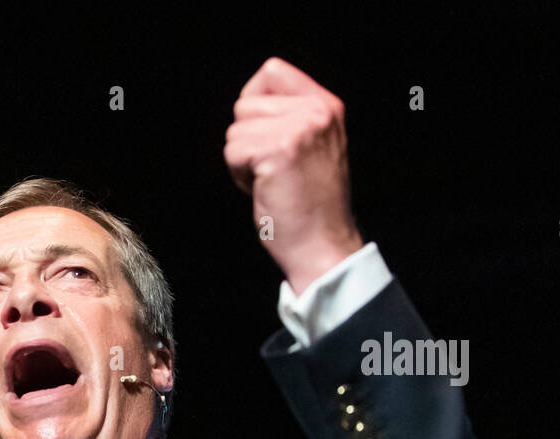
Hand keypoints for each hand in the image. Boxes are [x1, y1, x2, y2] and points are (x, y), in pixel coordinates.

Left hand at [224, 56, 363, 294]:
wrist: (322, 245)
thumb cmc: (310, 205)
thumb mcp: (312, 146)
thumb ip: (289, 118)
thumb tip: (247, 105)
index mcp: (326, 105)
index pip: (271, 72)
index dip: (254, 103)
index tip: (265, 136)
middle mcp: (316, 111)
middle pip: (245, 104)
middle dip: (247, 140)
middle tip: (272, 170)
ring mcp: (299, 129)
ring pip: (236, 130)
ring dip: (243, 160)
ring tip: (271, 181)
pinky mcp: (278, 151)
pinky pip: (233, 152)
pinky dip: (240, 176)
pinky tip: (264, 189)